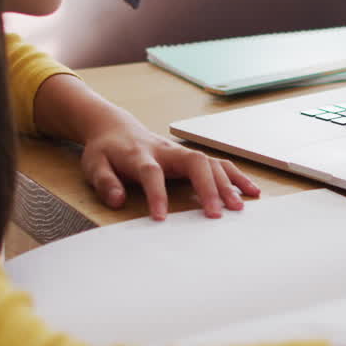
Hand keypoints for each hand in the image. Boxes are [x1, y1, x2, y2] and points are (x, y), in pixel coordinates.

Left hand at [79, 108, 259, 220]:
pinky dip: (236, 176)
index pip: (151, 173)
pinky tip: (251, 191)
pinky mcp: (191, 157)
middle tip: (216, 214)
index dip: (157, 194)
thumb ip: (105, 182)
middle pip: (193, 162)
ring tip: (240, 207)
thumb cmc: (106, 151)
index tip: (160, 218)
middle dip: (207, 187)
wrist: (115, 127)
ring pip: (210, 162)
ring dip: (227, 183)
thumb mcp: (94, 165)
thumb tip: (117, 201)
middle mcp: (166, 151)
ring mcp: (181, 152)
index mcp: (139, 155)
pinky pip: (218, 164)